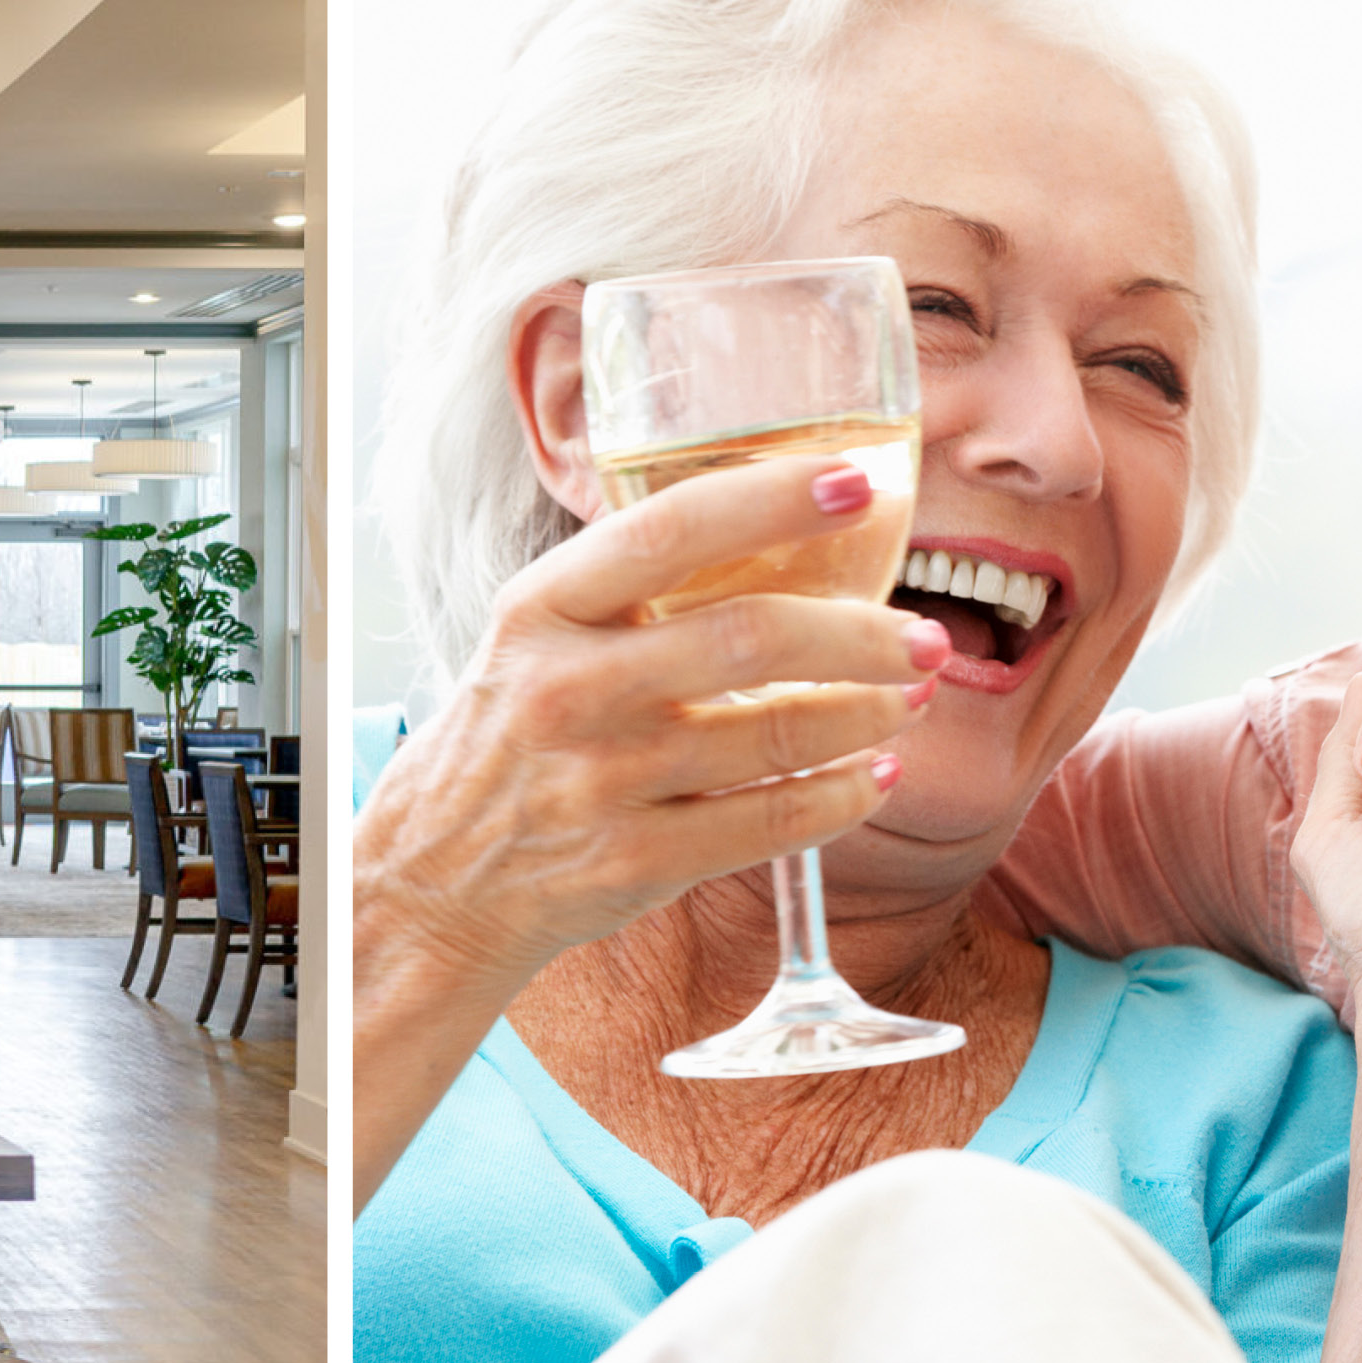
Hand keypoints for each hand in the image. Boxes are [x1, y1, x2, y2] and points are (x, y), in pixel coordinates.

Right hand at [351, 457, 951, 989]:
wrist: (432, 880)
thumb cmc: (507, 739)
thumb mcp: (535, 638)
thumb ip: (628, 587)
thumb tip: (774, 523)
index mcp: (542, 609)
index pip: (670, 530)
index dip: (772, 500)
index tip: (859, 482)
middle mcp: (567, 688)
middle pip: (748, 639)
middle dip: (863, 636)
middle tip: (930, 636)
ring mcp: (601, 782)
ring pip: (774, 736)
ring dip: (867, 716)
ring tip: (912, 698)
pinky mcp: (633, 864)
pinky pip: (768, 824)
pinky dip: (839, 799)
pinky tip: (873, 776)